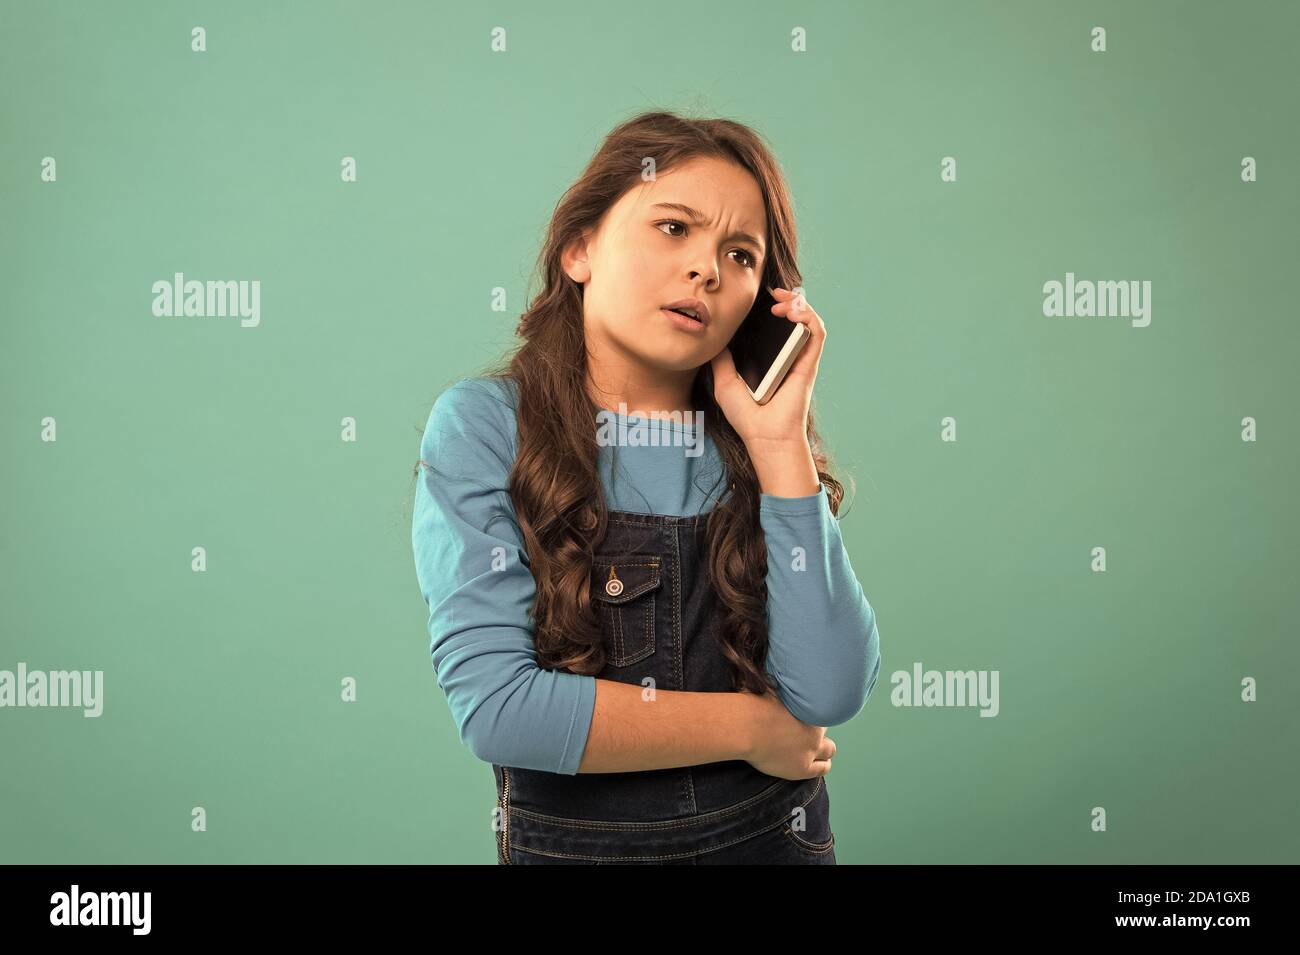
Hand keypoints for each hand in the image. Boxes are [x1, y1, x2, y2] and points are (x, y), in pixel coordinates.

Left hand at [708, 286, 826, 448]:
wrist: (763, 436)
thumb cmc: (746, 415)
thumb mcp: (724, 381)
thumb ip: (721, 359)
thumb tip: (714, 337)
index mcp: (770, 359)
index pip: (775, 326)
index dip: (772, 307)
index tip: (759, 298)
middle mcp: (787, 356)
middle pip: (794, 318)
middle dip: (787, 298)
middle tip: (772, 294)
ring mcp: (799, 358)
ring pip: (809, 320)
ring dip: (798, 303)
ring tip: (782, 300)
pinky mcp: (809, 363)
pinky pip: (817, 332)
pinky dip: (809, 315)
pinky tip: (792, 310)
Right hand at [740, 687, 835, 780]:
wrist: (746, 728)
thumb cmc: (753, 705)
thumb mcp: (769, 685)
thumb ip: (778, 682)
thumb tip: (774, 663)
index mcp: (810, 709)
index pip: (823, 711)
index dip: (813, 714)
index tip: (805, 714)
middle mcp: (815, 731)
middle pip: (827, 731)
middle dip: (819, 732)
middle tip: (806, 732)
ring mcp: (810, 751)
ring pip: (830, 750)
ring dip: (824, 749)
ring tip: (817, 749)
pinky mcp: (802, 768)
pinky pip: (821, 769)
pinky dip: (821, 766)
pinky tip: (817, 764)